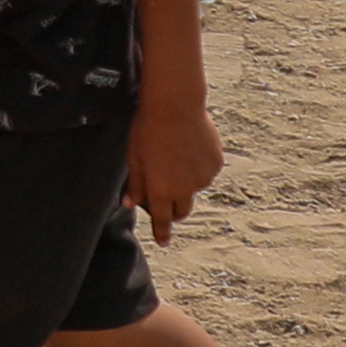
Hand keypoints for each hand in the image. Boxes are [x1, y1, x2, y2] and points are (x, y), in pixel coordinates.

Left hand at [126, 98, 225, 237]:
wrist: (177, 104)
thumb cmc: (149, 128)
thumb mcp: (135, 157)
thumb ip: (136, 184)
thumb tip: (129, 203)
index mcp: (162, 190)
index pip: (162, 220)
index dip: (162, 233)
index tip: (164, 242)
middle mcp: (185, 189)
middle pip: (181, 210)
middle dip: (174, 207)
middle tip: (165, 189)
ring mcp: (203, 177)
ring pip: (194, 187)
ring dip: (186, 180)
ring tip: (175, 152)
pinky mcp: (216, 164)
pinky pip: (206, 171)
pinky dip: (198, 165)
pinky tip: (189, 145)